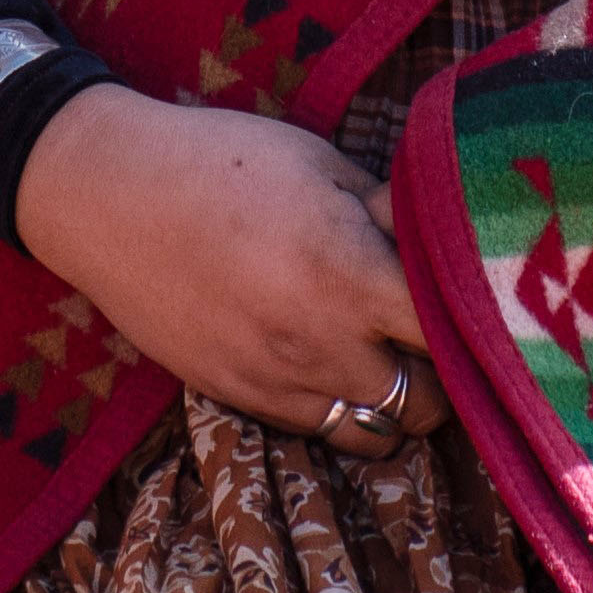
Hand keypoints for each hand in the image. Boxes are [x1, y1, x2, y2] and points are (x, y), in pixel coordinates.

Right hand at [9, 84, 445, 444]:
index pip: (458, 336)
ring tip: (382, 352)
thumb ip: (391, 214)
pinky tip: (323, 355)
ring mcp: (278, 380)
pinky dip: (339, 405)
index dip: (485, 327)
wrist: (105, 193)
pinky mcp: (239, 398)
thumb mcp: (319, 163)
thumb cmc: (220, 158)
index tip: (488, 307)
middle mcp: (321, 342)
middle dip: (446, 373)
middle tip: (431, 329)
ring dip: (395, 402)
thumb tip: (451, 242)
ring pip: (380, 433)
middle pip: (432, 403)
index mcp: (350, 273)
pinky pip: (320, 428)